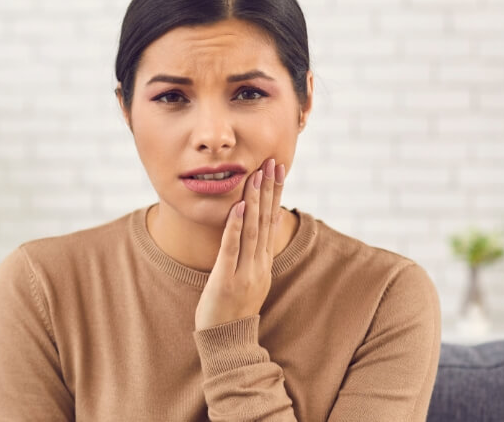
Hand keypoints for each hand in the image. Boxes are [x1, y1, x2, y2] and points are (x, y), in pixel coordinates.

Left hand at [194, 158, 285, 330]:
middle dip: (269, 189)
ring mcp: (244, 272)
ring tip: (257, 175)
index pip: (272, 221)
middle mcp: (259, 264)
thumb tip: (262, 228)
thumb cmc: (234, 308)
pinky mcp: (226, 280)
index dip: (275, 194)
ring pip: (252, 230)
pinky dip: (236, 226)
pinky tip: (239, 206)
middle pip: (266, 220)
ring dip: (255, 200)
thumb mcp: (251, 278)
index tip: (277, 170)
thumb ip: (256, 254)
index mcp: (264, 262)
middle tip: (273, 162)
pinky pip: (231, 249)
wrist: (228, 342)